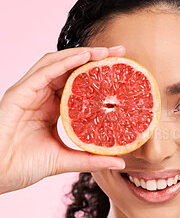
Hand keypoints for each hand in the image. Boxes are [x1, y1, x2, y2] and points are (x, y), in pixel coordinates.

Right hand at [0, 46, 126, 193]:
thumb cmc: (24, 166)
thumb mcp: (65, 160)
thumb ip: (92, 158)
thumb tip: (120, 160)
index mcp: (52, 107)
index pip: (77, 82)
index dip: (98, 73)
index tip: (122, 70)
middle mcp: (41, 95)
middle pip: (70, 67)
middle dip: (95, 57)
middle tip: (119, 51)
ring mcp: (29, 92)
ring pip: (57, 63)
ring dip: (82, 54)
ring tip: (106, 51)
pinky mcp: (19, 93)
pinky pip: (44, 71)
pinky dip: (65, 62)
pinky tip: (84, 56)